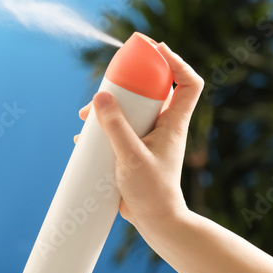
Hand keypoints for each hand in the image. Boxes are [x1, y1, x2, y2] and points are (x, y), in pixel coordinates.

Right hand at [75, 43, 203, 236]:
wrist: (154, 222)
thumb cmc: (152, 191)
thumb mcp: (130, 156)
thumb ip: (115, 127)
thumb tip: (100, 97)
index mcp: (174, 123)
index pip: (188, 83)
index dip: (175, 61)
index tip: (155, 50)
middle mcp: (164, 127)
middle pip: (150, 92)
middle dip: (126, 85)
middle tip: (105, 85)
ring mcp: (148, 139)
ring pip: (130, 112)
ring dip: (107, 109)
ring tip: (85, 117)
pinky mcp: (133, 152)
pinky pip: (117, 132)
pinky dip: (101, 130)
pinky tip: (84, 140)